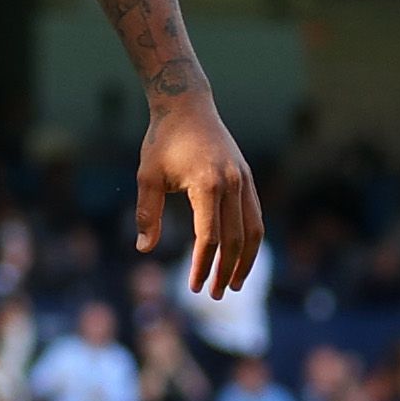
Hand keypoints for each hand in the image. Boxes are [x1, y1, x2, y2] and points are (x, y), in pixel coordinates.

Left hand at [135, 96, 264, 297]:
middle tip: (216, 295)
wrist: (187, 105)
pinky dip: (251, 240)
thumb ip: (146, 213)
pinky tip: (241, 256)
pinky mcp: (247, 178)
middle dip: (226, 271)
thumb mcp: (147, 176)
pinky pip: (255, 216)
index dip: (202, 266)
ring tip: (235, 283)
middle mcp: (232, 184)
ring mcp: (243, 180)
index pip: (209, 237)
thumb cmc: (162, 141)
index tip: (193, 286)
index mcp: (206, 185)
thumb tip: (143, 249)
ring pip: (254, 230)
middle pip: (235, 240)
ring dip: (246, 260)